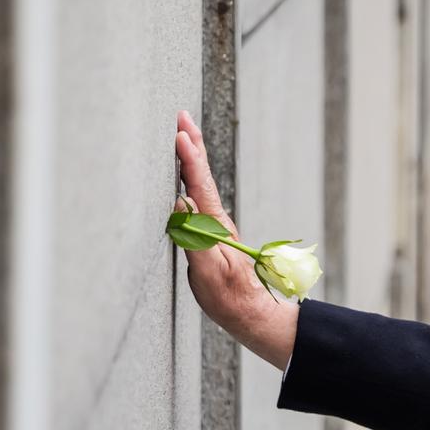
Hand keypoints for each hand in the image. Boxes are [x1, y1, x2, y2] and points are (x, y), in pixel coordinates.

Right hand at [175, 110, 298, 369]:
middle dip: (193, 145)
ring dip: (192, 158)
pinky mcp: (212, 234)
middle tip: (182, 117)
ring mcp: (215, 225)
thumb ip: (196, 240)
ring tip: (183, 135)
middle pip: (203, 176)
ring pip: (201, 184)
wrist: (249, 312)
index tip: (181, 133)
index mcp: (215, 226)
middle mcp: (216, 220)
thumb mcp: (209, 273)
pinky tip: (184, 175)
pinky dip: (191, 178)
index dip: (189, 159)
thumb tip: (180, 205)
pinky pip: (199, 196)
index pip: (199, 185)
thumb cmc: (227, 297)